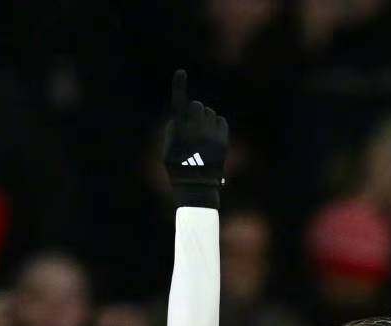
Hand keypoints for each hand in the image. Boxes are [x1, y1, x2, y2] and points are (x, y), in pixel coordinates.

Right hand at [161, 70, 228, 208]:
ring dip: (205, 120)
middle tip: (191, 127)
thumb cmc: (178, 168)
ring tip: (201, 137)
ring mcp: (211, 134)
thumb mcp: (167, 151)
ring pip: (209, 113)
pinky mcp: (222, 139)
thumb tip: (181, 116)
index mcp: (180, 132)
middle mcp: (196, 130)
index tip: (181, 72)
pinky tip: (211, 138)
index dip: (179, 87)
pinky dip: (216, 126)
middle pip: (196, 106)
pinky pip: (221, 121)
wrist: (198, 187)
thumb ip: (172, 130)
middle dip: (194, 112)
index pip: (179, 104)